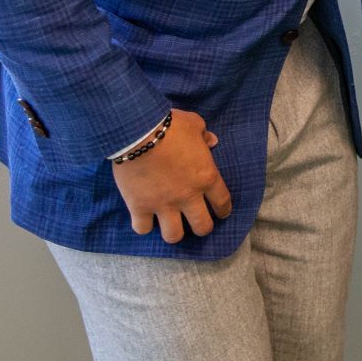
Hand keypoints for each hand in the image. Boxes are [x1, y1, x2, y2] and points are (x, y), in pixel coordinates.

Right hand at [110, 109, 232, 241]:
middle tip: (197, 223)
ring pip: (174, 236)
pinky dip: (144, 226)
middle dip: (202, 228)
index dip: (223, 211)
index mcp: (206, 176)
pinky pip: (143, 229)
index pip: (222, 202)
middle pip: (202, 227)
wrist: (138, 132)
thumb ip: (205, 135)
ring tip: (172, 225)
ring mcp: (163, 204)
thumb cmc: (170, 126)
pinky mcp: (139, 207)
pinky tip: (145, 219)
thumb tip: (212, 140)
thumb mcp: (194, 124)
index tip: (221, 213)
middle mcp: (188, 196)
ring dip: (175, 232)